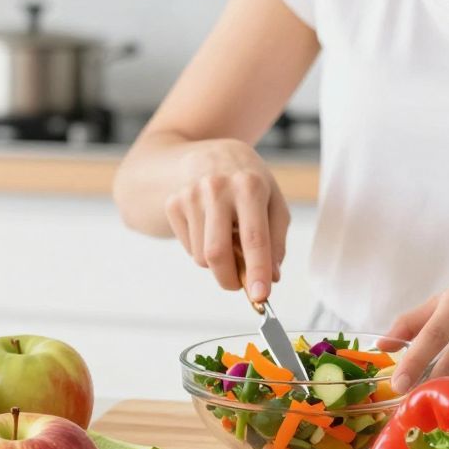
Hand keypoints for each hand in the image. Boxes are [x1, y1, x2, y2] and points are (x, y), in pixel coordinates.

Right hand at [163, 141, 289, 301]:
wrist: (201, 152)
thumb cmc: (243, 178)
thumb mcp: (271, 198)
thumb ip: (276, 238)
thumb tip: (271, 276)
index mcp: (249, 185)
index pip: (254, 237)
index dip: (257, 270)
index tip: (260, 296)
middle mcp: (217, 188)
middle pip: (217, 253)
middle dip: (230, 280)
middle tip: (239, 285)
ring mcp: (190, 195)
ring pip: (201, 256)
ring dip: (217, 262)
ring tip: (226, 238)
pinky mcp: (173, 203)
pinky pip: (188, 248)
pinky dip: (201, 248)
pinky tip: (209, 227)